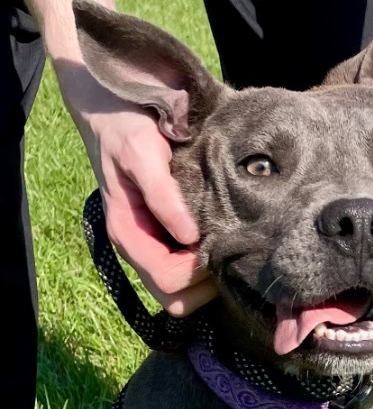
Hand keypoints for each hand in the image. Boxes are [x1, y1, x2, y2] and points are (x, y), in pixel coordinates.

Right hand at [57, 65, 217, 315]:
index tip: (218, 243)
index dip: (197, 273)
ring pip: (184, 292)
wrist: (111, 108)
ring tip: (224, 242)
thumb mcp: (142, 152)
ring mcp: (151, 247)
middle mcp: (139, 249)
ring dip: (206, 277)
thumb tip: (189, 237)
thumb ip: (162, 195)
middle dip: (204, 285)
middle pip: (177, 300)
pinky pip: (186, 271)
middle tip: (226, 249)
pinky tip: (218, 234)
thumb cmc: (125, 127)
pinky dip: (205, 263)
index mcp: (129, 236)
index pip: (169, 283)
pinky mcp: (163, 239)